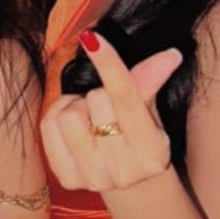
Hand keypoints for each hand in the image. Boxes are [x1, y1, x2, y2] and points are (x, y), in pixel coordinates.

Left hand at [40, 30, 183, 194]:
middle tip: (106, 107)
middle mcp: (125, 170)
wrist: (126, 179)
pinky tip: (74, 126)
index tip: (92, 38)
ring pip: (68, 114)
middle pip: (96, 100)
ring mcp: (95, 178)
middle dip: (98, 94)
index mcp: (153, 151)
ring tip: (90, 118)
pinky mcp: (68, 180)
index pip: (126, 98)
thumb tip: (171, 54)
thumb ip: (150, 81)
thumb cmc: (136, 133)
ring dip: (76, 106)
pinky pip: (48, 127)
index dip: (109, 65)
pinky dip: (57, 116)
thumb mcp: (147, 109)